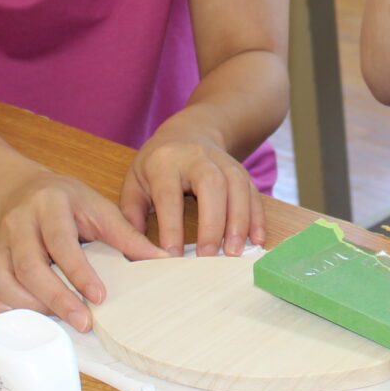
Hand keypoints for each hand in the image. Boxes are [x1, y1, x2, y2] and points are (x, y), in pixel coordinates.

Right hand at [0, 169, 165, 331]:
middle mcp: (20, 223)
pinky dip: (0, 307)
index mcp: (50, 205)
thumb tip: (162, 260)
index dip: (78, 271)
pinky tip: (24, 319)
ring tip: (57, 322)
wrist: (21, 188)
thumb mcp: (98, 207)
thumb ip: (126, 235)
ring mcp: (0, 242)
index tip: (99, 296)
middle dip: (55, 297)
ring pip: (3, 278)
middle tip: (82, 321)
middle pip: (28, 265)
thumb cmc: (66, 201)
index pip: (61, 241)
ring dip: (29, 306)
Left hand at [122, 133, 265, 256]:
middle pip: (210, 184)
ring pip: (237, 186)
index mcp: (164, 162)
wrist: (187, 133)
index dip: (171, 227)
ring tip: (234, 252)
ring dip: (239, 220)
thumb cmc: (156, 166)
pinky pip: (253, 191)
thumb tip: (135, 253)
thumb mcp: (134, 183)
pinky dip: (257, 216)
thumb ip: (132, 216)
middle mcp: (197, 157)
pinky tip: (256, 239)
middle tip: (209, 256)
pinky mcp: (241, 170)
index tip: (173, 256)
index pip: (169, 195)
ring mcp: (223, 161)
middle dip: (212, 222)